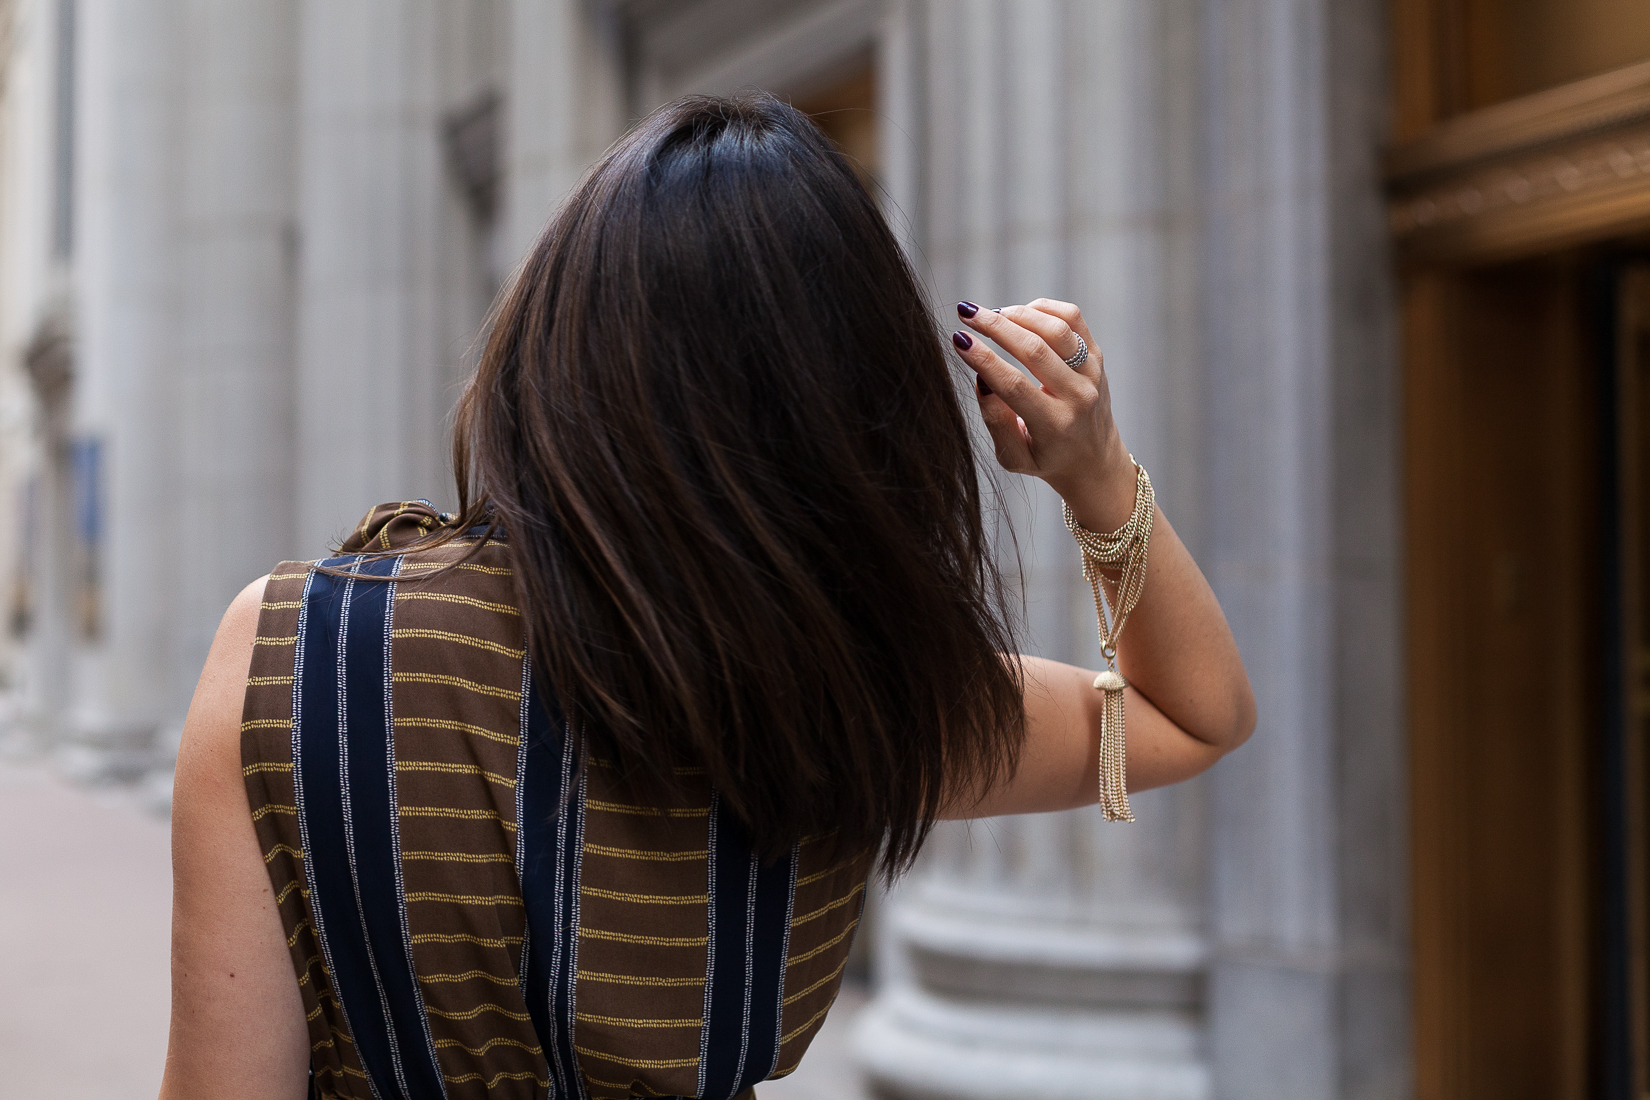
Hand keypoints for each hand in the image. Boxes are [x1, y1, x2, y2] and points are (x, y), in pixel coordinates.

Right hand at [951, 299, 1135, 528]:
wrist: (1094, 460)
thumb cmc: (1046, 458)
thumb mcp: (1014, 457)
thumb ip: (996, 422)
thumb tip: (982, 379)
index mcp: (1054, 425)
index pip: (1014, 384)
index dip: (984, 359)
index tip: (959, 340)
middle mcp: (1078, 396)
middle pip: (1035, 349)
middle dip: (995, 326)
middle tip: (966, 313)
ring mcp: (1092, 373)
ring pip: (1056, 328)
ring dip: (1019, 314)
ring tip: (992, 315)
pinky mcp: (1097, 356)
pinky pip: (1073, 318)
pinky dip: (1043, 308)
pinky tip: (1021, 315)